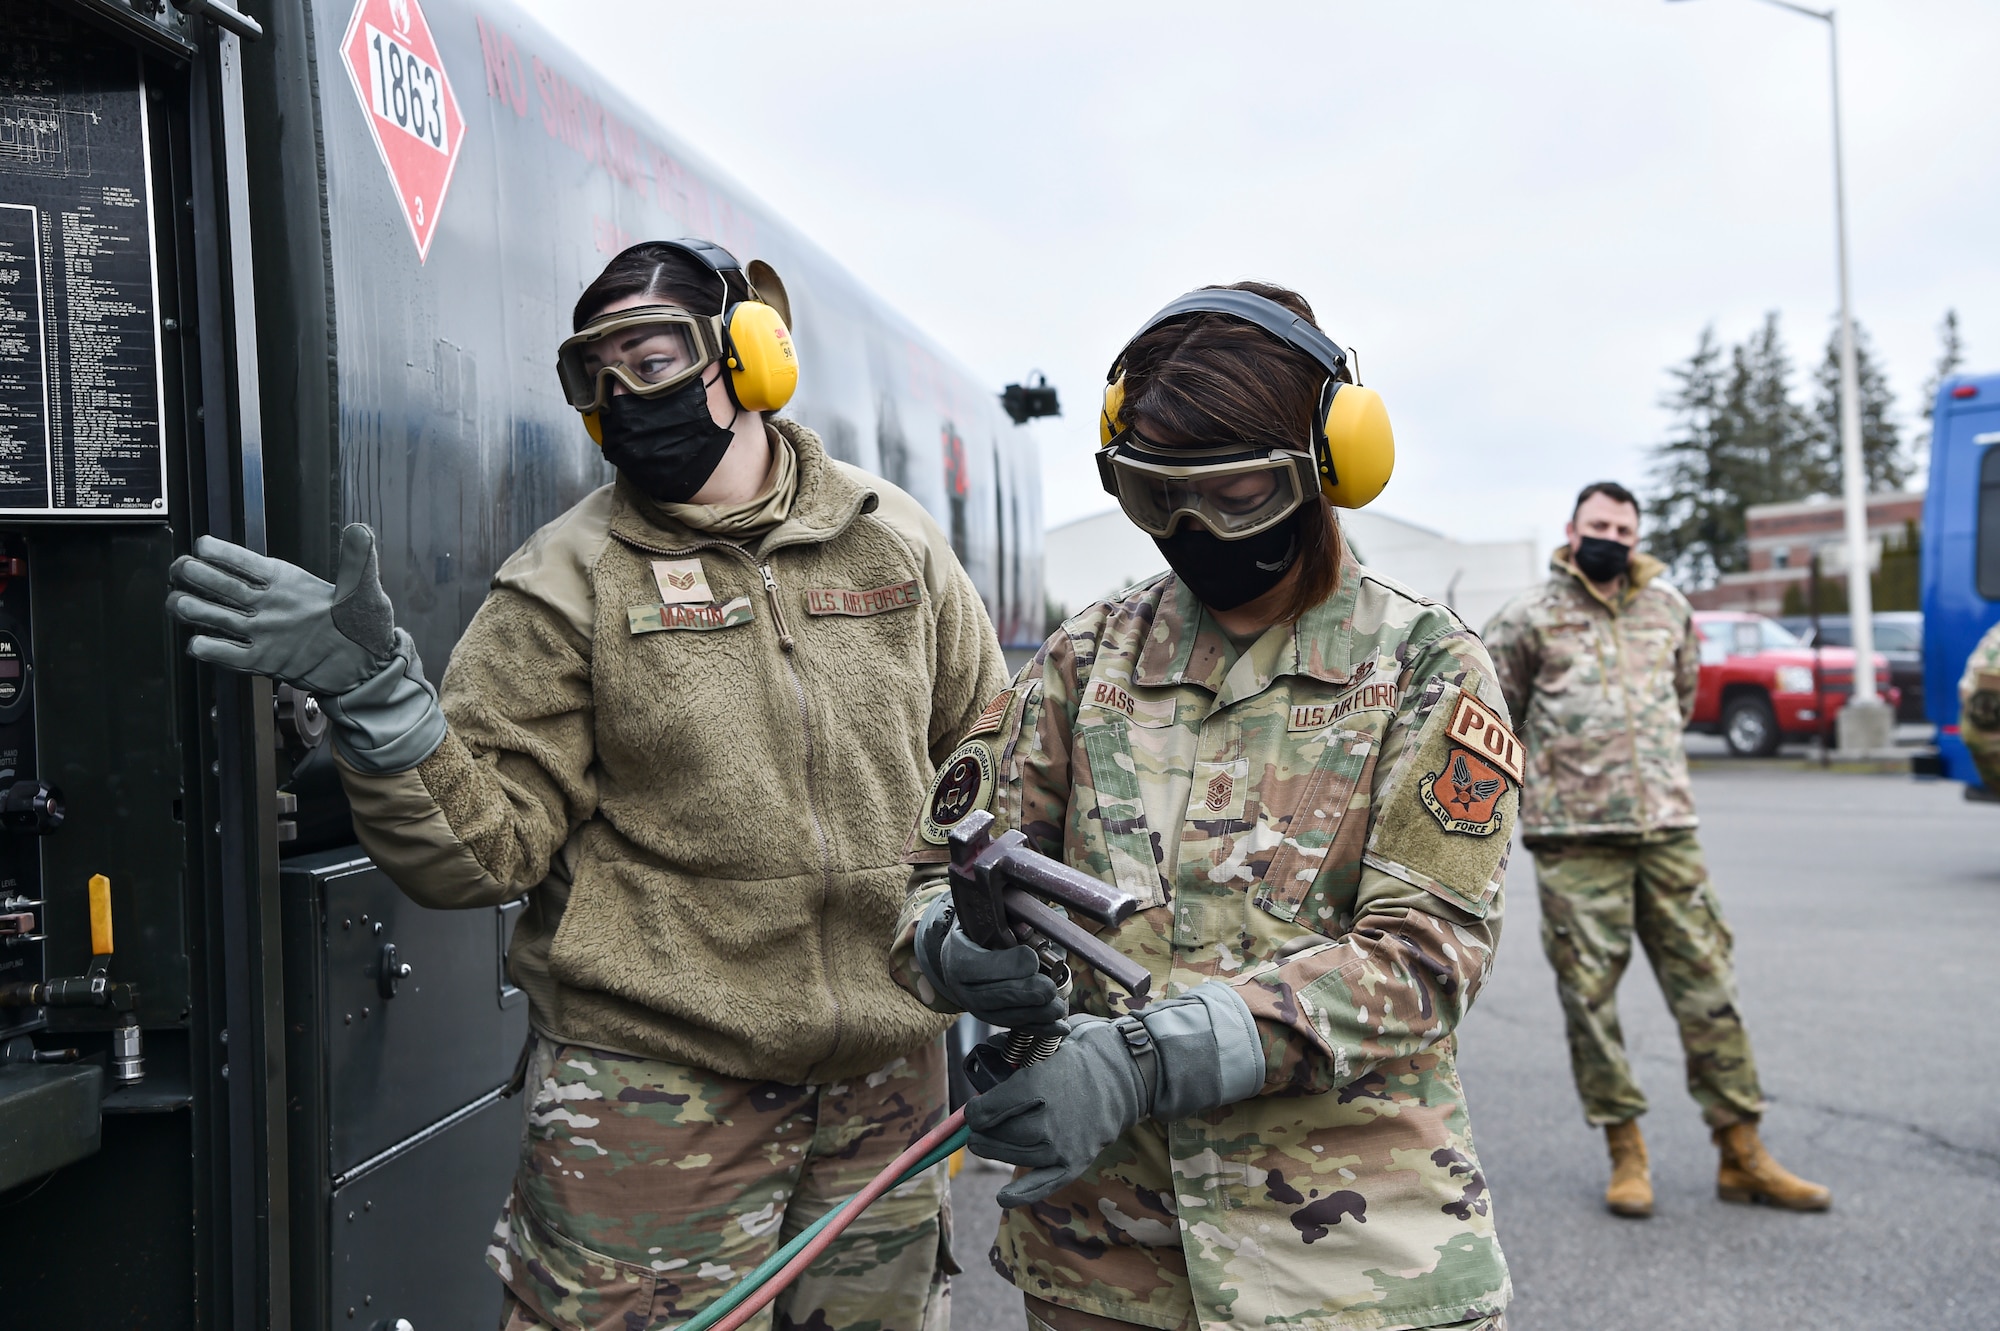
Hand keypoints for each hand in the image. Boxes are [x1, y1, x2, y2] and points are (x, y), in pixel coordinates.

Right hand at [167, 524, 446, 774]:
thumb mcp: (364, 590)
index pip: (247, 562)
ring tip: (177, 602)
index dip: (223, 553)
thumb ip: (357, 561)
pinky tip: (198, 643)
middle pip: (223, 586)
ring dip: (195, 609)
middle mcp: (267, 604)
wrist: (367, 664)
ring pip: (218, 616)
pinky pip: (229, 654)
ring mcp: (263, 632)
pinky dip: (212, 649)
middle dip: (197, 575)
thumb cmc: (365, 624)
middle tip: (179, 570)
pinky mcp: (264, 660)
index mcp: (286, 582)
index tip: (203, 545)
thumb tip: (360, 529)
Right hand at [913, 897, 1067, 1028]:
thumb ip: (1005, 918)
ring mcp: (976, 1007)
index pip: (980, 967)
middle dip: (1027, 994)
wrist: (960, 955)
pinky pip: (1017, 1026)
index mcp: (958, 957)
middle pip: (996, 996)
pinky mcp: (992, 1019)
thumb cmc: (979, 931)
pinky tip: (1060, 1027)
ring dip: (1037, 1014)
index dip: (1009, 965)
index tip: (1033, 959)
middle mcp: (962, 988)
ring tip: (1058, 1007)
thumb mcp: (986, 917)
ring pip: (1007, 1016)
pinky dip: (1040, 1028)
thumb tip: (1027, 927)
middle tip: (1050, 988)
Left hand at [965, 1016, 1148, 1206]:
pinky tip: (1002, 1198)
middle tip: (982, 1126)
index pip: (985, 1111)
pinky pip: (1043, 1184)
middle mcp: (1046, 1120)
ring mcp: (1061, 1146)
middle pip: (996, 1136)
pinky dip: (1021, 1194)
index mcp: (1035, 1085)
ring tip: (990, 1142)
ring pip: (1013, 1156)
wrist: (1125, 1075)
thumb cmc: (1082, 1055)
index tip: (975, 1109)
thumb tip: (983, 1052)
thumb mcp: (1046, 1043)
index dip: (974, 1111)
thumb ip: (1014, 1052)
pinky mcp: (1075, 1163)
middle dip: (983, 1131)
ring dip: (997, 1150)